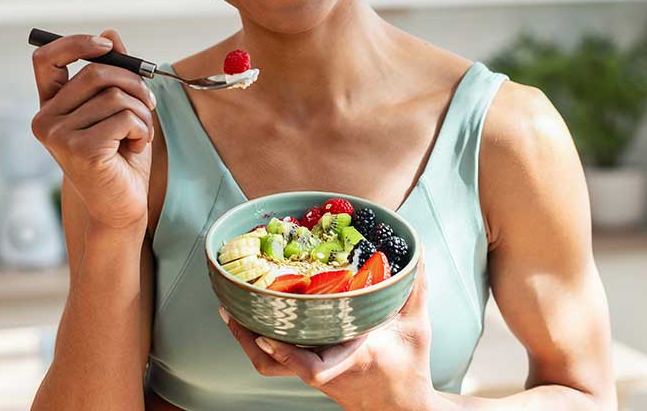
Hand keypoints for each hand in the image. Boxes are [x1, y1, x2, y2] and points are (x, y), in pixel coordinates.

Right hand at [30, 29, 155, 231]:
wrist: (122, 207)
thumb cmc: (120, 158)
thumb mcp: (118, 110)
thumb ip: (113, 75)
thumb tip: (111, 34)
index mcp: (51, 107)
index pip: (46, 59)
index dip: (76, 43)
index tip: (108, 47)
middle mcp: (46, 120)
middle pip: (95, 73)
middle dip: (133, 83)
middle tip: (149, 102)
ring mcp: (59, 136)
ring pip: (114, 96)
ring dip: (142, 112)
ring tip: (141, 133)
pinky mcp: (81, 150)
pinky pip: (124, 117)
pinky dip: (142, 129)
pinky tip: (136, 147)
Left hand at [220, 264, 439, 410]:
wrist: (402, 408)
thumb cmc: (410, 368)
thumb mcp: (416, 326)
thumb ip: (414, 288)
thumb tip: (415, 251)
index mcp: (350, 358)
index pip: (311, 366)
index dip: (284, 351)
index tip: (265, 333)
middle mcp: (327, 368)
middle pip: (275, 365)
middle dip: (247, 338)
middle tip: (230, 307)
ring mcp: (316, 374)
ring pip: (272, 364)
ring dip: (249, 339)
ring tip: (234, 310)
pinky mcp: (313, 373)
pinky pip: (280, 359)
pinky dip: (265, 339)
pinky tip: (260, 317)